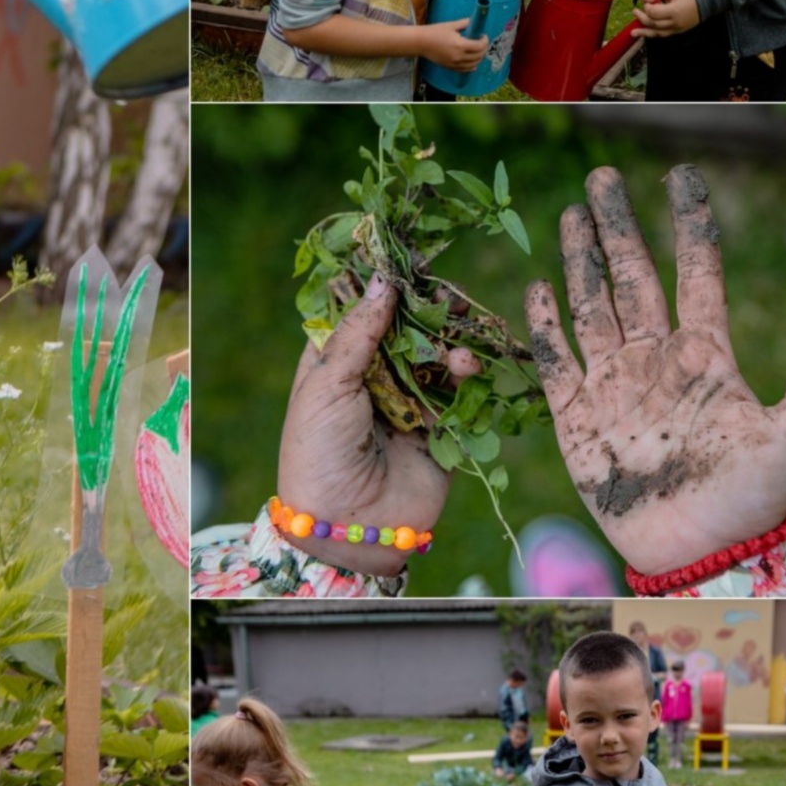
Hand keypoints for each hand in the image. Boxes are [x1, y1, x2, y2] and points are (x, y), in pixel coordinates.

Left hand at [276, 275, 479, 577]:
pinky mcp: (439, 427)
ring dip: (449, 343)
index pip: (359, 313)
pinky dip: (466, 375)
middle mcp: (370, 379)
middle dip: (426, 311)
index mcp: (332, 364)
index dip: (381, 288)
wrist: (347, 525)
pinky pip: (459, 392)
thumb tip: (384, 282)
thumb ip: (359, 334)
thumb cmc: (318, 452)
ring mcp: (406, 402)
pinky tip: (466, 366)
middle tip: (445, 294)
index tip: (406, 260)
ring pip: (436, 357)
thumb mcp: (327, 386)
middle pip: (405, 330)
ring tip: (457, 340)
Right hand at [417, 19, 492, 70]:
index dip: (485, 40)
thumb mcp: (451, 25)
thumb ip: (465, 23)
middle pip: (479, 56)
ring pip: (474, 64)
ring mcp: (454, 63)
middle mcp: (459, 56)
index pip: (480, 46)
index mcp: (460, 45)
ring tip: (477, 50)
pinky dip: (472, 66)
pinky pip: (465, 69)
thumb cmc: (434, 32)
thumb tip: (474, 22)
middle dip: (483, 48)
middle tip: (482, 42)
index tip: (483, 35)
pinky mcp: (450, 67)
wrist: (420, 43)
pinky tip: (473, 63)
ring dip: (479, 57)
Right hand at [522, 166, 785, 577]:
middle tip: (601, 180)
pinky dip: (544, 326)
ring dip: (582, 261)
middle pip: (633, 277)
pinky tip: (538, 288)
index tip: (682, 177)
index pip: (697, 273)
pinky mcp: (576, 419)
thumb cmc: (754, 500)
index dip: (689, 225)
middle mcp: (657, 360)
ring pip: (592, 307)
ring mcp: (614, 386)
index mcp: (708, 355)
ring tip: (570, 216)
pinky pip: (555, 362)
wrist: (697, 554)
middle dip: (617, 226)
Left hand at [631, 0, 701, 38]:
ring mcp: (677, 28)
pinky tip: (646, 33)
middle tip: (635, 12)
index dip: (647, 8)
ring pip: (657, 33)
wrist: (707, 0)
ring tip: (633, 33)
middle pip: (653, 23)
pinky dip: (654, 34)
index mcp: (674, 10)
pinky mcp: (679, 31)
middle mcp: (675, 22)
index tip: (646, 2)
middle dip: (642, 18)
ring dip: (644, 32)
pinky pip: (664, 34)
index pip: (654, 13)